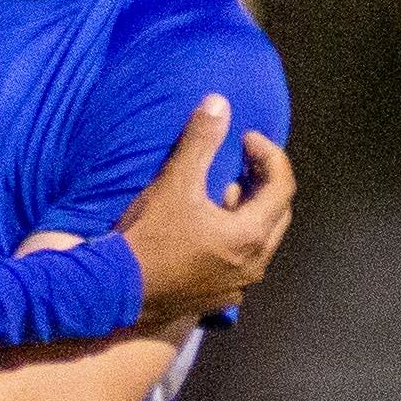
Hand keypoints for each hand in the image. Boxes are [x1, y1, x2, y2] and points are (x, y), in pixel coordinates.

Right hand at [115, 95, 294, 322]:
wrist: (118, 290)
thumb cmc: (150, 236)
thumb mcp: (174, 182)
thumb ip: (200, 141)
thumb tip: (220, 103)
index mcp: (251, 234)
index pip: (282, 186)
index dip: (269, 154)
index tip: (244, 138)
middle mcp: (255, 263)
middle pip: (277, 213)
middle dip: (263, 182)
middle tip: (240, 160)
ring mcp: (239, 285)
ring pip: (259, 240)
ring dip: (248, 211)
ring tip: (221, 191)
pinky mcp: (220, 297)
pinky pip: (241, 261)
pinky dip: (234, 238)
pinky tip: (208, 229)